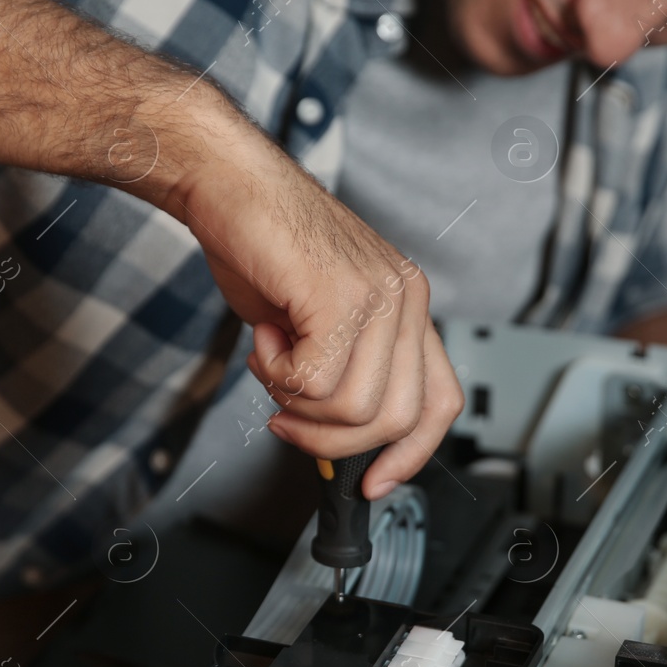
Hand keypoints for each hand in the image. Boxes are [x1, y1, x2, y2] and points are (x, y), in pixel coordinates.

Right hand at [166, 98, 464, 499]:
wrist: (226, 182)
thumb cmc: (262, 244)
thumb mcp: (314, 323)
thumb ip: (339, 374)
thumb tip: (334, 442)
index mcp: (409, 305)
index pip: (439, 401)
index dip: (410, 454)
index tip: (372, 483)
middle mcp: (407, 298)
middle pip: (396, 419)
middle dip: (331, 439)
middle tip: (287, 414)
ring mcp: (381, 295)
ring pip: (355, 408)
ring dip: (296, 401)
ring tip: (272, 355)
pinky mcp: (343, 295)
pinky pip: (317, 382)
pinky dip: (276, 374)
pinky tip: (266, 335)